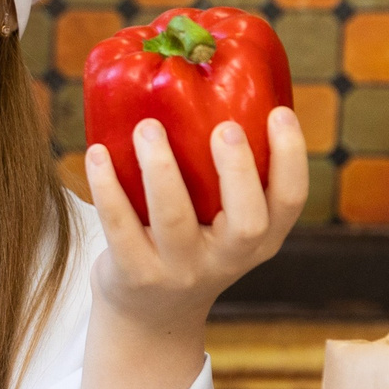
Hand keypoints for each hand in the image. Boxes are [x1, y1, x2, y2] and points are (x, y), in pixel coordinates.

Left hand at [77, 107, 307, 388]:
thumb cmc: (192, 241)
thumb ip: (228, 170)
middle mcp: (228, 259)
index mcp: (261, 238)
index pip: (291, 201)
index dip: (291, 157)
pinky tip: (98, 152)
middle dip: (238, 172)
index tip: (279, 111)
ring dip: (161, 170)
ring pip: (175, 221)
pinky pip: (120, 228)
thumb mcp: (223, 219)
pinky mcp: (136, 276)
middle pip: (246, 221)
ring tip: (147, 127)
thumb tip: (214, 72)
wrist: (150, 316)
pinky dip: (107, 188)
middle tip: (224, 127)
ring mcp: (181, 271)